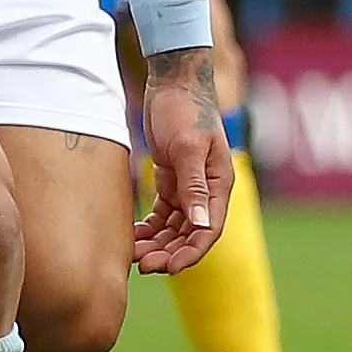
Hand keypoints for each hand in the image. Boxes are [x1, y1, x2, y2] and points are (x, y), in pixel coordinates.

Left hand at [132, 49, 229, 275]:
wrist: (173, 82)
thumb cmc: (184, 110)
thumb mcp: (187, 146)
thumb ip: (193, 186)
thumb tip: (200, 225)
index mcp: (219, 185)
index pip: (209, 231)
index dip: (190, 253)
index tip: (168, 268)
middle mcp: (207, 190)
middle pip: (191, 234)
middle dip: (169, 253)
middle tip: (143, 266)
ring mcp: (189, 186)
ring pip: (175, 227)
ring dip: (158, 243)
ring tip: (134, 255)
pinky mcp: (171, 179)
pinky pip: (162, 213)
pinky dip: (150, 227)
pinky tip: (133, 236)